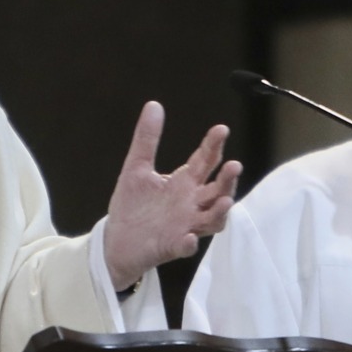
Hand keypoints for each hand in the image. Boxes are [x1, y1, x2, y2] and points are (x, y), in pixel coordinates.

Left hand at [103, 102, 241, 289]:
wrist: (117, 240)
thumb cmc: (133, 206)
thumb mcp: (137, 168)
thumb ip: (147, 139)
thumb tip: (153, 104)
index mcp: (184, 182)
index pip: (206, 161)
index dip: (214, 145)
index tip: (221, 129)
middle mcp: (191, 204)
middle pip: (217, 190)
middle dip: (228, 179)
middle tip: (234, 165)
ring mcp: (185, 225)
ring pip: (212, 219)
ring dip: (220, 211)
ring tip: (225, 201)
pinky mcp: (173, 246)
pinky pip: (185, 246)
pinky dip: (189, 243)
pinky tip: (188, 238)